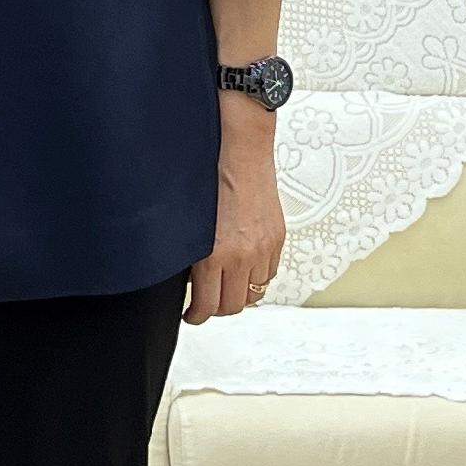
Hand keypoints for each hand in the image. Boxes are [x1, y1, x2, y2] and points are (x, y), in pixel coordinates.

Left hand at [185, 117, 285, 323]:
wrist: (241, 150)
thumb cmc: (210, 175)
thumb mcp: (190, 220)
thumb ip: (192, 252)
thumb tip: (189, 277)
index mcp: (214, 253)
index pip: (207, 305)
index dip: (196, 316)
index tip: (191, 314)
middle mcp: (242, 255)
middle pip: (232, 306)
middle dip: (216, 309)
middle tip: (206, 304)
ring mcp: (263, 249)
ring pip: (254, 294)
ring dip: (239, 294)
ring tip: (226, 286)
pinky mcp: (277, 240)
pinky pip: (269, 274)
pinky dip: (256, 278)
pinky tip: (244, 269)